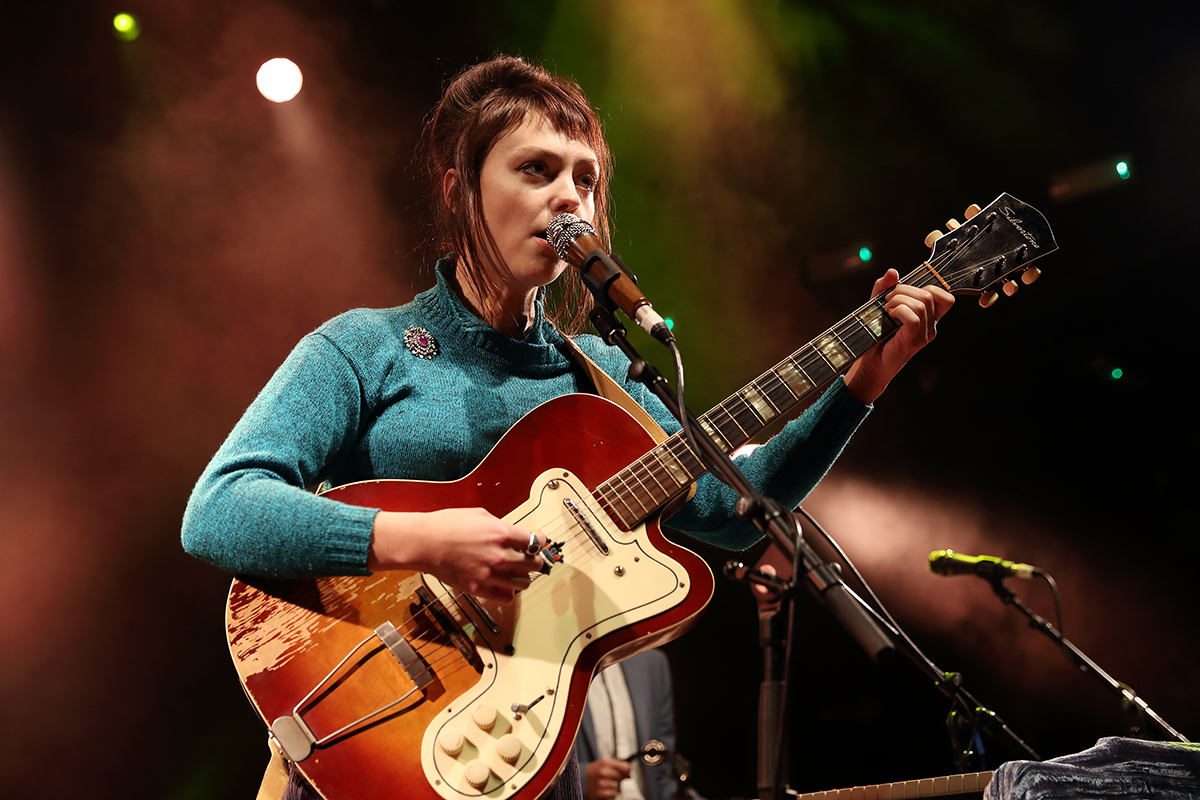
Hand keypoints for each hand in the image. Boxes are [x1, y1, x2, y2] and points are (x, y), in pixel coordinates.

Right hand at [369, 508, 543, 602]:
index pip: (535, 542)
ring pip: (524, 583)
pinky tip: (502, 584)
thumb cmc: (447, 525)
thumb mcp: (480, 515)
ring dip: (522, 577)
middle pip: (534, 564)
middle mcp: (500, 555)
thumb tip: (515, 534)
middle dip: (533, 559)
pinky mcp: (478, 589)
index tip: (537, 542)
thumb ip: (501, 525)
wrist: (424, 542)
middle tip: (527, 558)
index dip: (539, 542)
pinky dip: (508, 592)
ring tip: (515, 572)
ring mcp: (490, 574)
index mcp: (502, 533)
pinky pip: (506, 597)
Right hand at [585, 758, 631, 799]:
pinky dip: (611, 792)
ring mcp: (602, 783)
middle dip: (619, 778)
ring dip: (614, 786)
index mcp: (606, 763)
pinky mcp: (600, 792)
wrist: (579, 779)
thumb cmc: (593, 771)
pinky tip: (605, 788)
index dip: (627, 770)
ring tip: (606, 782)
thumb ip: (616, 766)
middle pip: (622, 776)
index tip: (627, 772)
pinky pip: (613, 794)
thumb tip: (629, 774)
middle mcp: (604, 772)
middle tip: (612, 777)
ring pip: (618, 786)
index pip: (626, 767)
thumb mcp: (603, 764)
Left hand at [843, 268, 953, 403]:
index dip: (928, 287)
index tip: (905, 293)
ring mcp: (924, 335)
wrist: (870, 364)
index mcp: (929, 318)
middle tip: (887, 300)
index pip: (946, 297)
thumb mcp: (878, 306)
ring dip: (898, 300)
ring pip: (921, 304)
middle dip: (904, 290)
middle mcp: (931, 327)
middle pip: (930, 294)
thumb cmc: (876, 337)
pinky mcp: (913, 341)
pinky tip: (888, 315)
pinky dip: (898, 310)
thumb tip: (893, 272)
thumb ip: (884, 288)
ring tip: (886, 309)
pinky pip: (913, 317)